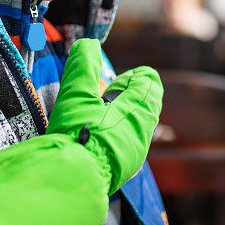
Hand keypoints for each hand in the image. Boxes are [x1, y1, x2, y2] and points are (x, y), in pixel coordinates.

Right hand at [47, 38, 161, 194]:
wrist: (75, 180)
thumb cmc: (77, 134)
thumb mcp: (76, 93)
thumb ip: (83, 66)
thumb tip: (88, 44)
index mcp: (139, 107)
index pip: (149, 81)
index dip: (133, 77)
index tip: (114, 81)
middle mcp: (145, 128)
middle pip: (149, 103)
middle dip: (130, 96)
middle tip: (106, 98)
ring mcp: (138, 150)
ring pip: (141, 125)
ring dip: (125, 117)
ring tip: (100, 118)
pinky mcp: (128, 167)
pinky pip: (132, 145)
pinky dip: (119, 136)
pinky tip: (100, 139)